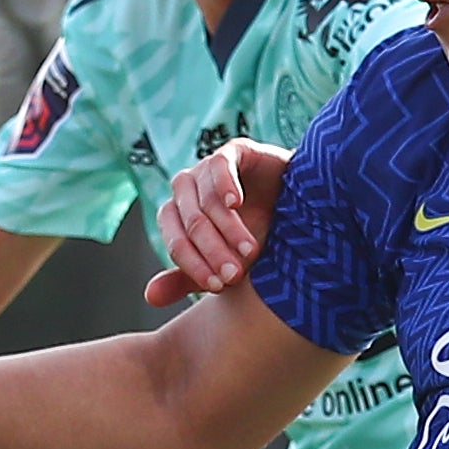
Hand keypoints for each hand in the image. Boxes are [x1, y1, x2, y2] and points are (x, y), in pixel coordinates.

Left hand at [147, 140, 287, 306]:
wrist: (299, 207)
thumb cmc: (256, 236)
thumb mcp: (224, 264)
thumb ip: (189, 279)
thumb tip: (149, 297)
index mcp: (177, 217)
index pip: (176, 243)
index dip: (195, 266)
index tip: (220, 287)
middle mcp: (186, 190)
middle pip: (192, 224)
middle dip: (214, 252)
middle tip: (236, 275)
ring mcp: (206, 168)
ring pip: (207, 201)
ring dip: (228, 229)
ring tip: (250, 251)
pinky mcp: (232, 151)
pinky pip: (219, 165)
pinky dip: (224, 185)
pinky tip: (235, 203)